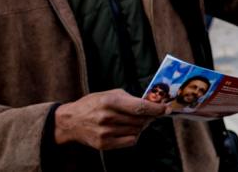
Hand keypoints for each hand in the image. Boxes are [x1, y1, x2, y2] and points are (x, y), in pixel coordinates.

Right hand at [54, 89, 169, 149]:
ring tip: (134, 120)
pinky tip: (128, 129)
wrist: (71, 121)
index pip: (140, 107)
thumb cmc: (94, 104)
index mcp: (110, 101)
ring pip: (137, 131)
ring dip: (141, 126)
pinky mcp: (104, 144)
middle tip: (152, 114)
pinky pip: (130, 141)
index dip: (156, 109)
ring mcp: (105, 132)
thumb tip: (152, 104)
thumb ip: (130, 99)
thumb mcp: (110, 94)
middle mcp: (108, 117)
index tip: (166, 109)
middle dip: (150, 117)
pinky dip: (134, 135)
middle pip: (140, 120)